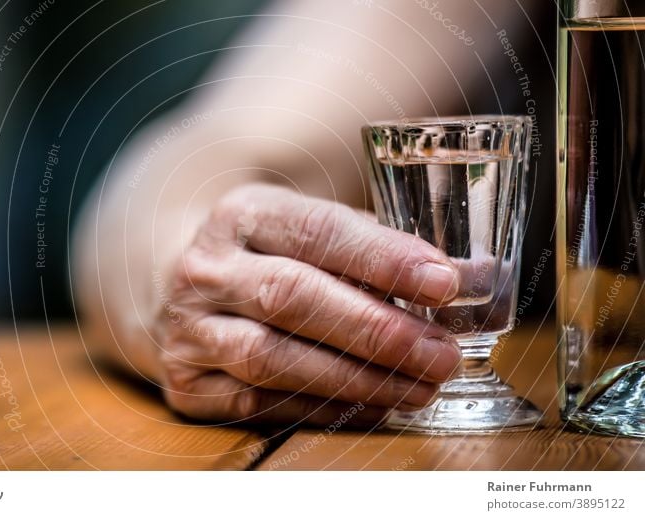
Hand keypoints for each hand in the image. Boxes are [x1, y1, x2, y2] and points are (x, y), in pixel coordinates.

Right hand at [154, 183, 461, 426]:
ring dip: (354, 379)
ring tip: (417, 388)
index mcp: (243, 213)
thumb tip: (472, 279)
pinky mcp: (186, 380)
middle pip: (290, 297)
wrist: (187, 283)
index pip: (317, 230)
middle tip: (439, 355)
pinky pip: (257, 404)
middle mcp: (206, 268)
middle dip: (374, 331)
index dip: (382, 259)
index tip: (443, 284)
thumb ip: (379, 250)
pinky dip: (322, 409)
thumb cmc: (270, 255)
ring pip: (270, 359)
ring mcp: (189, 327)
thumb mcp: (311, 231)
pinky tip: (371, 406)